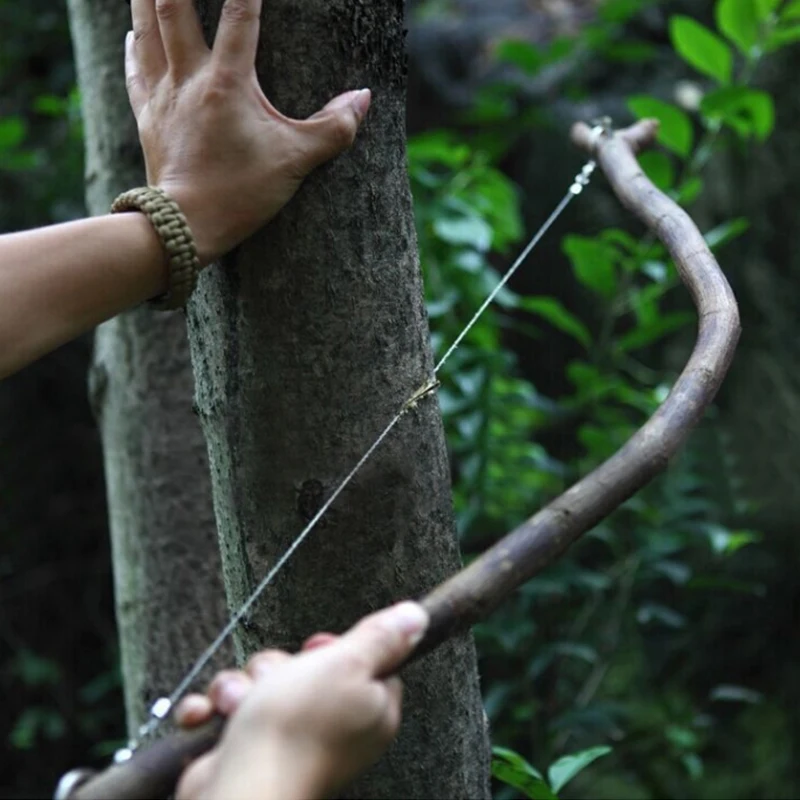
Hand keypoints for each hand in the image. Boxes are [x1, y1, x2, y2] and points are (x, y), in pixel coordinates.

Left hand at [126, 0, 370, 264]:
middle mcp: (189, 79)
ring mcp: (163, 97)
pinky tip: (132, 32)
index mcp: (228, 83)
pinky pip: (135, 71)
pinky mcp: (148, 119)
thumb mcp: (295, 161)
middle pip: (173, 7)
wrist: (185, 226)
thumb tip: (364, 98)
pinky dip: (135, 45)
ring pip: (146, 30)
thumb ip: (334, 129)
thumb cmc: (240, 193)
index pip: (241, 15)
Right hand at [175, 601, 428, 799]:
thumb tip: (416, 616)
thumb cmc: (296, 725)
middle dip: (275, 667)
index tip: (318, 650)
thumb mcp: (347, 663)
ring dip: (238, 688)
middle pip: (304, 667)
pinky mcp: (247, 748)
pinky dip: (212, 712)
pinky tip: (208, 717)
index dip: (336, 650)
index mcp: (368, 709)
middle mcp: (332, 727)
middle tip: (273, 682)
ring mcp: (287, 740)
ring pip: (260, 684)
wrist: (240, 788)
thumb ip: (381, 638)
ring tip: (236, 707)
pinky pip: (227, 711)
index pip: (362, 662)